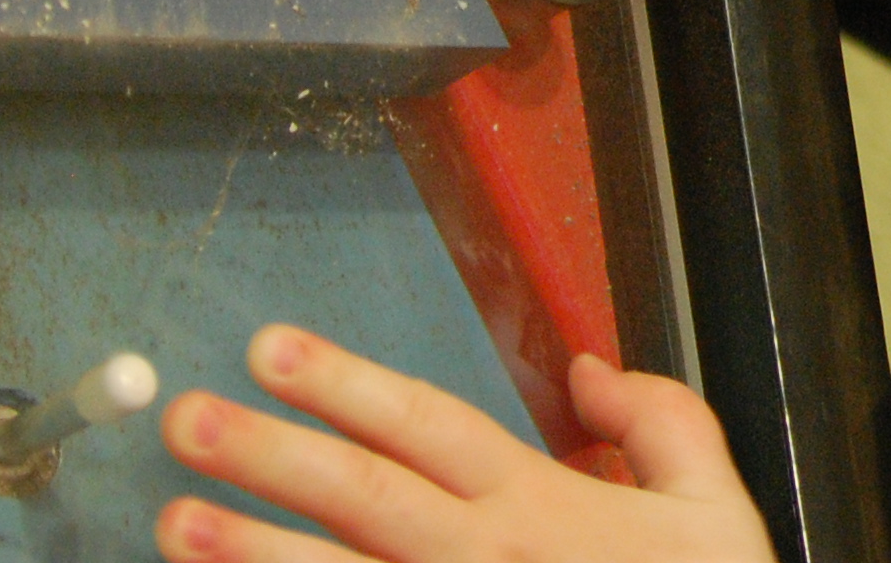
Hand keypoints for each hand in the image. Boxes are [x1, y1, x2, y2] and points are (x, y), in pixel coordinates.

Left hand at [155, 325, 775, 562]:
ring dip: (251, 557)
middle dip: (272, 455)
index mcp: (541, 508)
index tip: (270, 349)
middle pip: (364, 496)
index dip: (349, 381)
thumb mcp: (715, 507)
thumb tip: (592, 370)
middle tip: (187, 419)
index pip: (429, 425)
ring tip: (175, 521)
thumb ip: (661, 422)